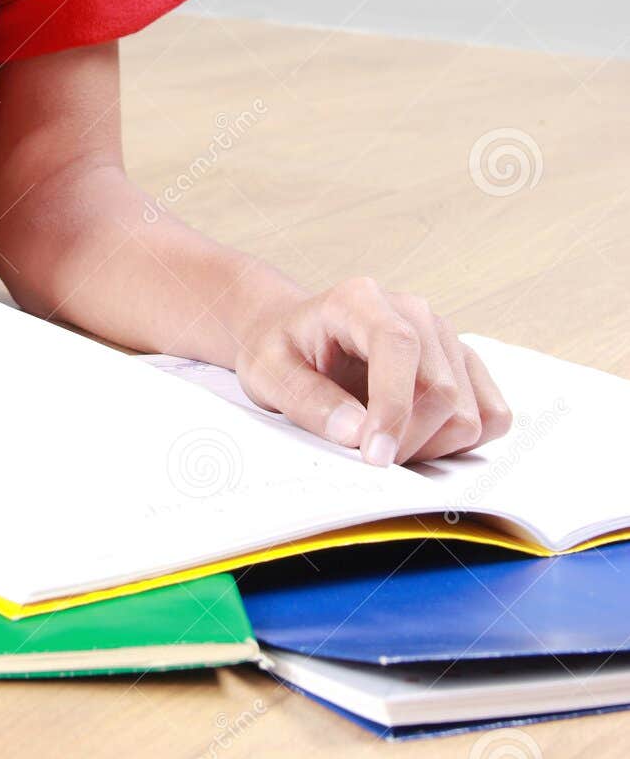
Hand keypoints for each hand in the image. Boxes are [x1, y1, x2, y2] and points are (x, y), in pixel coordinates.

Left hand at [233, 276, 511, 465]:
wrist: (295, 339)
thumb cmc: (281, 352)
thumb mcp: (268, 373)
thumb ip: (307, 399)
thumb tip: (357, 433)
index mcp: (361, 300)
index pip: (398, 346)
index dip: (393, 406)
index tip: (374, 456)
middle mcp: (414, 312)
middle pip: (441, 391)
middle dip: (406, 441)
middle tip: (365, 458)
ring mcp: (445, 338)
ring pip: (470, 413)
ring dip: (431, 447)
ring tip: (385, 444)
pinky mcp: (464, 366)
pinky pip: (492, 416)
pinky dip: (460, 442)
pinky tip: (418, 439)